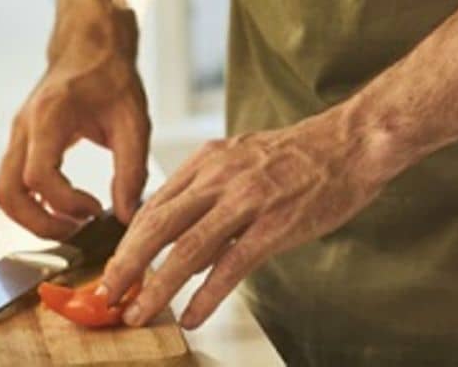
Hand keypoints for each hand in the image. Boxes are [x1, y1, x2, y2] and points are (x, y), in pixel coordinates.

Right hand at [0, 18, 150, 238]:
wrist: (92, 44)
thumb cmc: (112, 76)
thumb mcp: (134, 120)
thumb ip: (131, 169)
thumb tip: (127, 215)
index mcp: (49, 116)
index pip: (38, 176)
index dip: (65, 203)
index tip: (96, 210)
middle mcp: (24, 127)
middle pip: (7, 192)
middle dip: (38, 223)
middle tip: (77, 232)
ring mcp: (18, 134)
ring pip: (4, 191)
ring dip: (32, 217)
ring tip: (72, 224)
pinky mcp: (21, 141)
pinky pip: (13, 182)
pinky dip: (33, 203)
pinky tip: (66, 206)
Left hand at [100, 109, 390, 330]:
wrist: (353, 141)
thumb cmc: (304, 154)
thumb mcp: (245, 157)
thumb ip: (211, 188)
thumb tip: (180, 233)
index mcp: (211, 159)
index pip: (154, 204)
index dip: (127, 242)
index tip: (112, 270)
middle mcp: (222, 176)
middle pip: (158, 225)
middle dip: (126, 265)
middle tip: (105, 296)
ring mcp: (249, 200)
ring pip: (187, 248)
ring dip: (156, 286)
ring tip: (137, 313)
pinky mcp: (275, 223)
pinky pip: (230, 266)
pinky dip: (206, 296)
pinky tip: (192, 316)